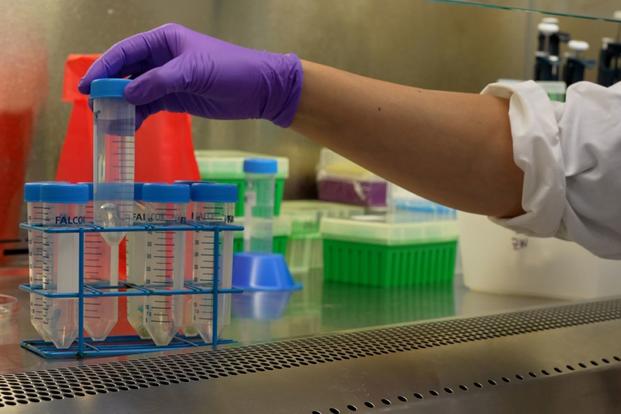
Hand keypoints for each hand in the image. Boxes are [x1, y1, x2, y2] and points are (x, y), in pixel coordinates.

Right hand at [78, 23, 302, 127]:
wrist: (260, 90)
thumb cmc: (231, 70)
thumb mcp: (193, 72)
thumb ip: (158, 82)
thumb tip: (126, 93)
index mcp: (164, 41)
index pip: (125, 51)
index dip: (103, 68)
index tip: (86, 86)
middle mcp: (161, 58)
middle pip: (126, 72)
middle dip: (109, 89)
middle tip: (92, 107)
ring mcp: (168, 79)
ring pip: (135, 91)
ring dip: (121, 106)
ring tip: (106, 122)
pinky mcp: (176, 99)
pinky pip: (149, 106)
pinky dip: (137, 116)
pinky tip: (127, 127)